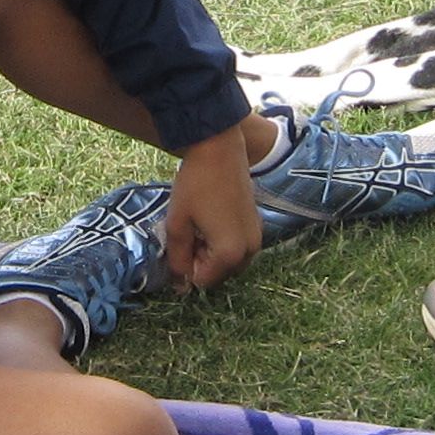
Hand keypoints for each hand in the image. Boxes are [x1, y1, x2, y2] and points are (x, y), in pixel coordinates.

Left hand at [163, 120, 264, 291]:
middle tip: (188, 232)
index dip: (185, 267)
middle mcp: (250, 250)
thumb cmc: (195, 185)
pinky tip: (211, 218)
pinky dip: (224, 241)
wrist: (219, 149)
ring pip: (229, 261)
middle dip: (200, 261)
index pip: (202, 281)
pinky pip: (238, 246)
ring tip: (199, 224)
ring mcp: (257, 237)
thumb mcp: (177, 224)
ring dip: (211, 252)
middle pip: (218, 273)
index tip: (180, 242)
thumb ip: (178, 259)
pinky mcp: (257, 224)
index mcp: (230, 254)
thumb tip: (181, 286)